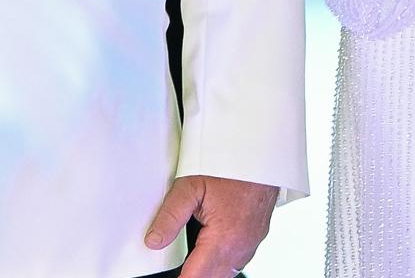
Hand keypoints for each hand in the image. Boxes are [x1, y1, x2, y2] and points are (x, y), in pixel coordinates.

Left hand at [145, 174, 277, 277]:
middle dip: (193, 274)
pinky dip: (222, 259)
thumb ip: (171, 215)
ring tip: (192, 255)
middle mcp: (241, 247)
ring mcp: (251, 243)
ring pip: (226, 271)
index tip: (172, 276)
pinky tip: (211, 244)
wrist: (260, 148)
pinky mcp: (256, 235)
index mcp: (224, 240)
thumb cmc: (230, 163)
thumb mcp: (191, 184)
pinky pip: (237, 259)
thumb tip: (154, 240)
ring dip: (209, 269)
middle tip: (179, 265)